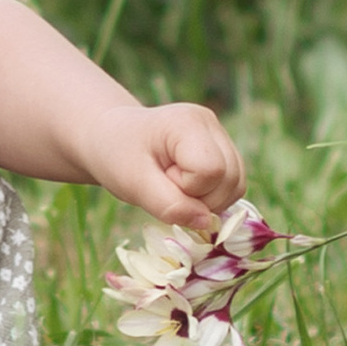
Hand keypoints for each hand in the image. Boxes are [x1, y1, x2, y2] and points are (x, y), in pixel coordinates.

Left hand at [89, 101, 246, 240]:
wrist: (110, 138)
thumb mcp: (133, 184)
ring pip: (236, 185)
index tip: (160, 178)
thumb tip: (208, 223)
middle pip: (230, 179)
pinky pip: (233, 186)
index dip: (188, 188)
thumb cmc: (118, 157)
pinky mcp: (223, 150)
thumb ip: (169, 205)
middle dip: (198, 197)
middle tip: (164, 182)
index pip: (211, 170)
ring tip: (172, 183)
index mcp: (188, 122)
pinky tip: (185, 186)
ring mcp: (220, 135)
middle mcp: (210, 123)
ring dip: (206, 200)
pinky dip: (211, 197)